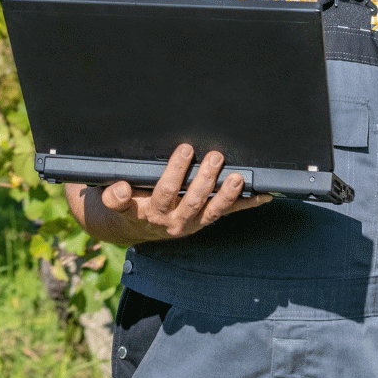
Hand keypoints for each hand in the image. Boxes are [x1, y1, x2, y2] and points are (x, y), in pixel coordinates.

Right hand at [97, 143, 271, 242]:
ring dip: (227, 193)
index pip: (165, 192)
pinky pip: (228, 213)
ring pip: (213, 210)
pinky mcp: (205, 220)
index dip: (175, 172)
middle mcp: (174, 220)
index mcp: (151, 213)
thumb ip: (115, 197)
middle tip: (215, 156)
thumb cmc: (127, 206)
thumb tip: (122, 189)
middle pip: (193, 199)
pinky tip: (263, 195)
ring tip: (238, 177)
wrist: (133, 226)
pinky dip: (246, 204)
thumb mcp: (113, 202)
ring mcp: (193, 221)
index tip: (184, 150)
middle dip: (206, 177)